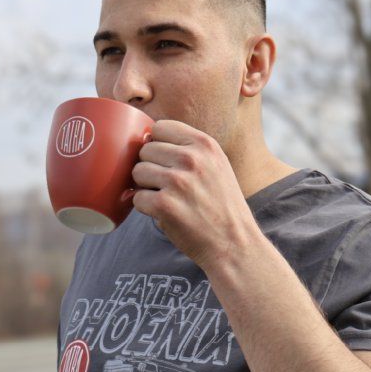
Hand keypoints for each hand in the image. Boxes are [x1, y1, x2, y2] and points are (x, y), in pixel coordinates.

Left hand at [131, 120, 257, 267]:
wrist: (234, 244)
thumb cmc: (221, 205)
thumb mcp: (216, 165)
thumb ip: (187, 149)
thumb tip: (145, 138)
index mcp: (204, 144)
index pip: (160, 127)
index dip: (157, 145)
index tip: (165, 161)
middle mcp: (192, 159)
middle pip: (145, 149)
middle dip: (151, 167)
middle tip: (167, 186)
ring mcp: (178, 182)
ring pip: (137, 172)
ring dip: (145, 187)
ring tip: (166, 198)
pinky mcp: (165, 205)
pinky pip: (137, 198)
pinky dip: (145, 208)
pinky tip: (164, 213)